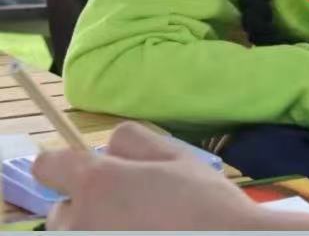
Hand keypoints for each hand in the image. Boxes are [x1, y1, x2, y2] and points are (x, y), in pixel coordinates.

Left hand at [32, 122, 262, 230]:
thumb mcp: (175, 155)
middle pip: (60, 209)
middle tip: (130, 208)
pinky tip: (146, 234)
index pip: (47, 166)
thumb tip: (108, 147)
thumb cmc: (203, 201)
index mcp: (96, 182)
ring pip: (74, 233)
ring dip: (94, 228)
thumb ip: (134, 141)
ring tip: (139, 226)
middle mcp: (78, 220)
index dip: (65, 165)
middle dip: (86, 205)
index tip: (88, 172)